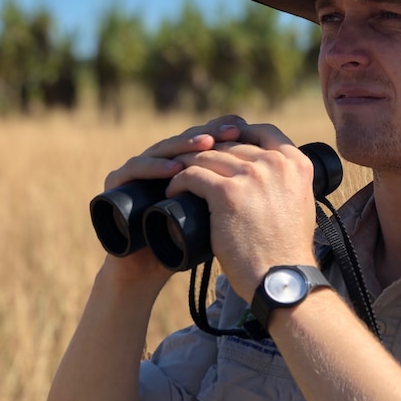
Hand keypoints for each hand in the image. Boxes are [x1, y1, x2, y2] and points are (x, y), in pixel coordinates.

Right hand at [97, 115, 246, 288]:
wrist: (150, 270)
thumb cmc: (189, 245)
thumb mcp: (223, 216)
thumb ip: (242, 195)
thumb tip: (283, 177)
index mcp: (187, 163)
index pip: (208, 138)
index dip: (228, 132)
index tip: (248, 129)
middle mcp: (162, 160)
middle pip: (188, 138)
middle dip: (212, 134)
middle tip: (232, 129)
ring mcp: (139, 168)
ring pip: (164, 148)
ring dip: (187, 145)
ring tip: (207, 145)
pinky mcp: (117, 183)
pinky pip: (135, 168)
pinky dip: (155, 167)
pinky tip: (174, 168)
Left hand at [167, 123, 318, 301]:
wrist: (282, 279)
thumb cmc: (287, 250)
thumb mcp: (300, 203)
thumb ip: (286, 182)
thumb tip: (263, 173)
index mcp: (297, 164)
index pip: (264, 131)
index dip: (239, 132)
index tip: (222, 142)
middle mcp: (276, 164)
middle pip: (232, 142)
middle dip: (208, 149)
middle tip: (191, 162)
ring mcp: (251, 175)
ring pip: (208, 155)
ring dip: (187, 163)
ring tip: (175, 176)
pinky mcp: (227, 193)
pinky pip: (193, 174)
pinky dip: (178, 181)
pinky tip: (172, 190)